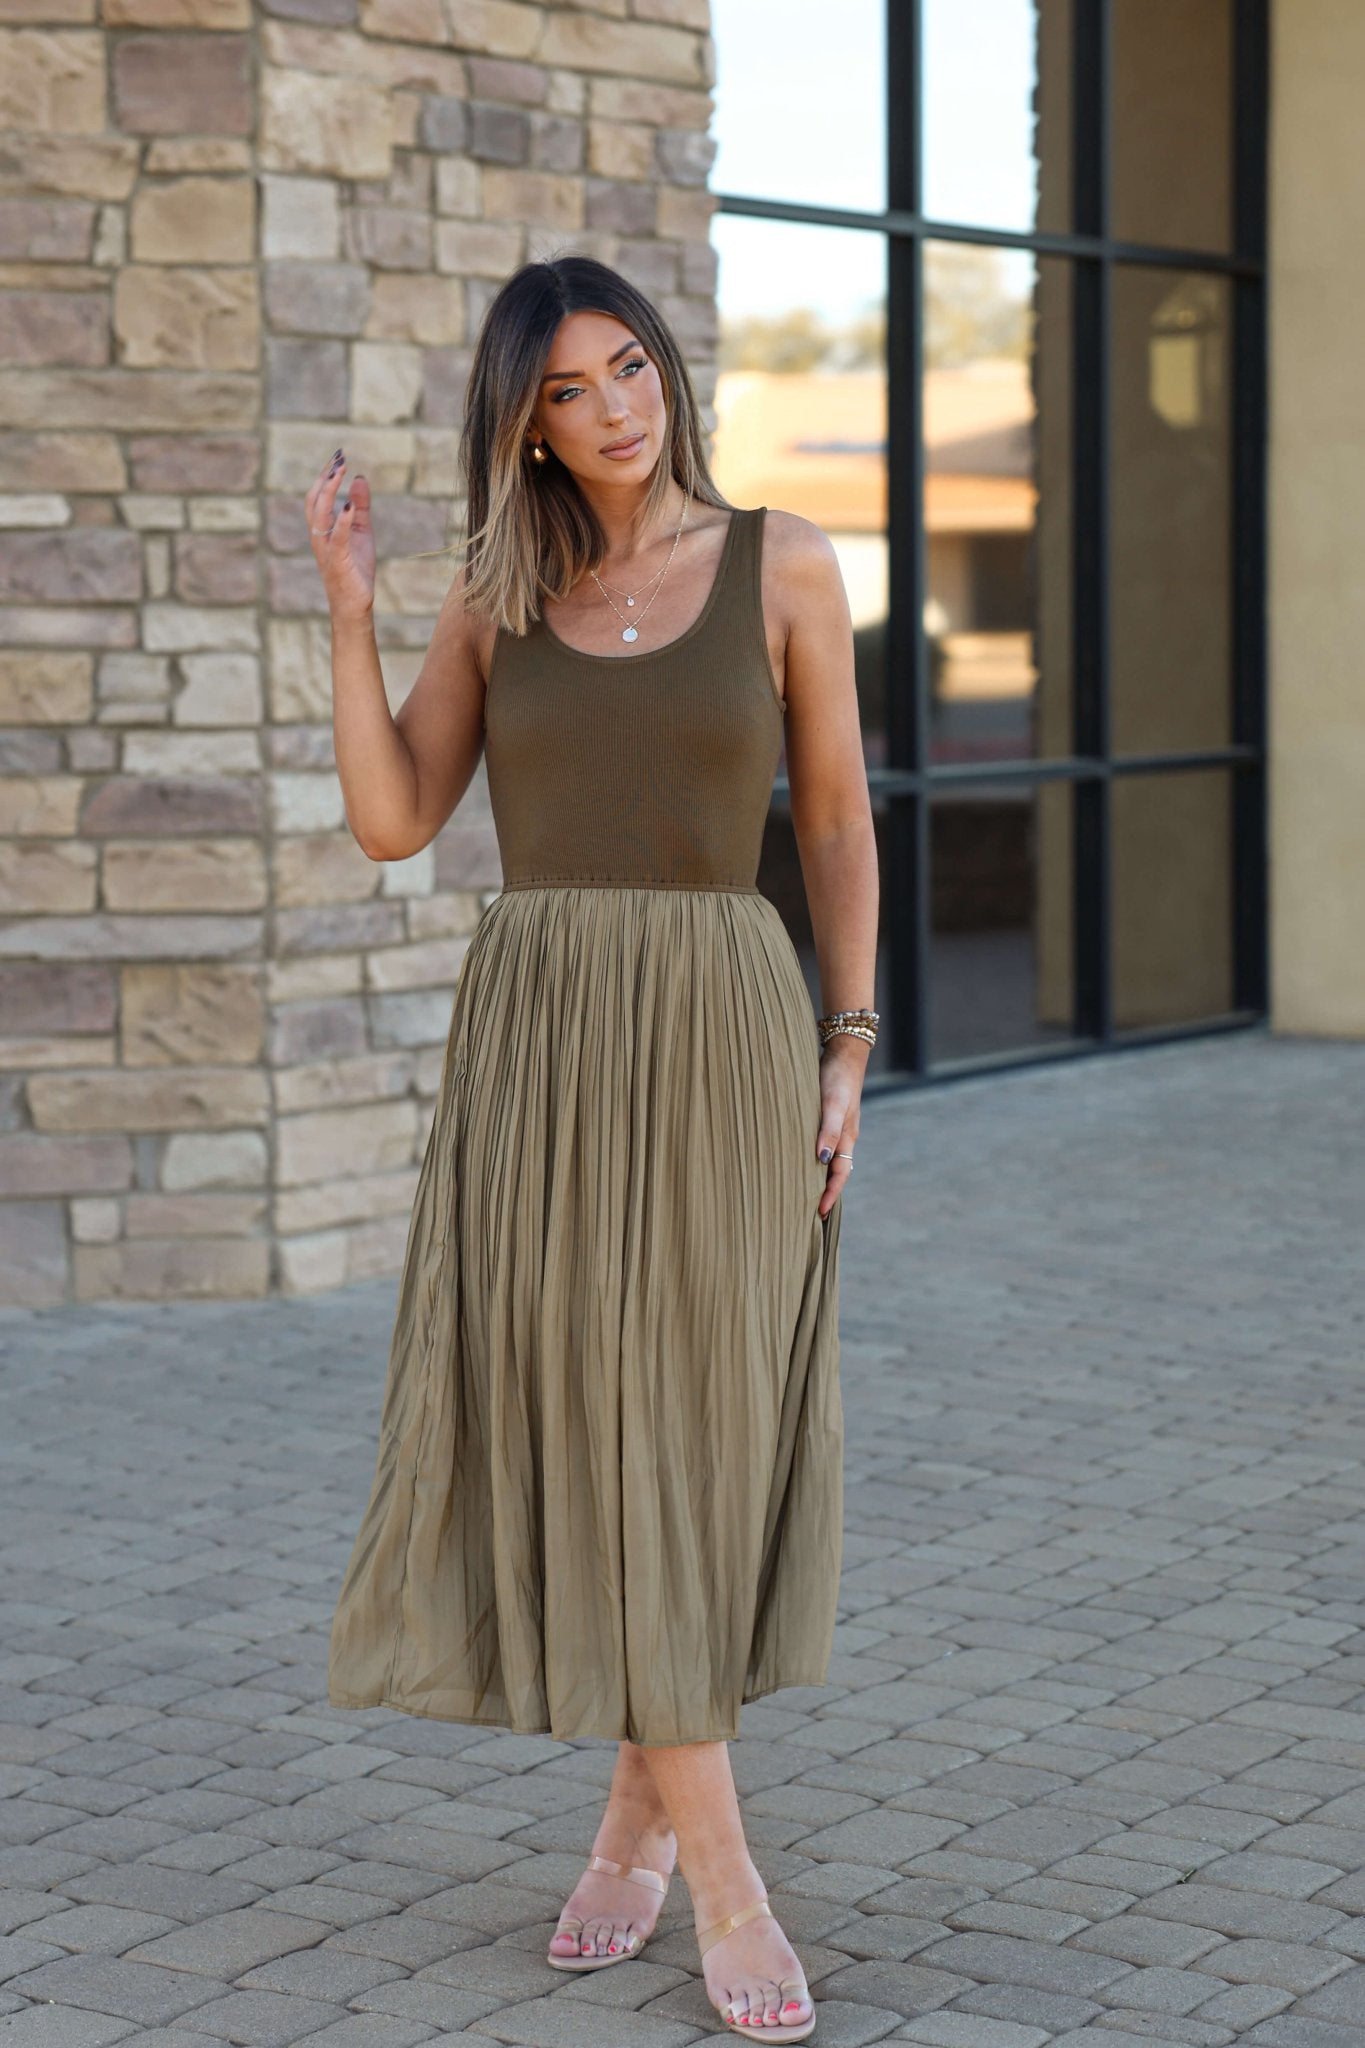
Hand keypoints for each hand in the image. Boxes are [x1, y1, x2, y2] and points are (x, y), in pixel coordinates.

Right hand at [305, 449, 375, 623]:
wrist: (353, 603)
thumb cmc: (355, 568)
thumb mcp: (360, 531)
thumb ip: (360, 506)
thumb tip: (360, 478)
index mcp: (321, 527)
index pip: (318, 495)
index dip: (326, 475)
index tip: (338, 456)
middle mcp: (318, 535)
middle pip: (314, 500)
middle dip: (325, 477)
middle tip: (339, 458)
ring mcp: (325, 547)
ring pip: (319, 514)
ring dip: (329, 491)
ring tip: (340, 472)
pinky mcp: (337, 560)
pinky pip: (337, 537)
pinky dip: (342, 520)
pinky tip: (349, 505)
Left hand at [815, 1038, 864, 1218]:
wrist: (844, 1050)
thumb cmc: (837, 1077)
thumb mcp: (832, 1105)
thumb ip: (827, 1131)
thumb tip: (821, 1160)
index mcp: (847, 1137)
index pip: (840, 1175)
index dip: (831, 1195)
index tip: (820, 1214)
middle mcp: (843, 1136)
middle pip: (836, 1171)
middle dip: (826, 1192)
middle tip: (809, 1212)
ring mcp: (835, 1127)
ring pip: (829, 1159)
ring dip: (819, 1176)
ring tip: (802, 1192)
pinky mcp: (826, 1117)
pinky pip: (821, 1144)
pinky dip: (812, 1158)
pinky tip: (799, 1159)